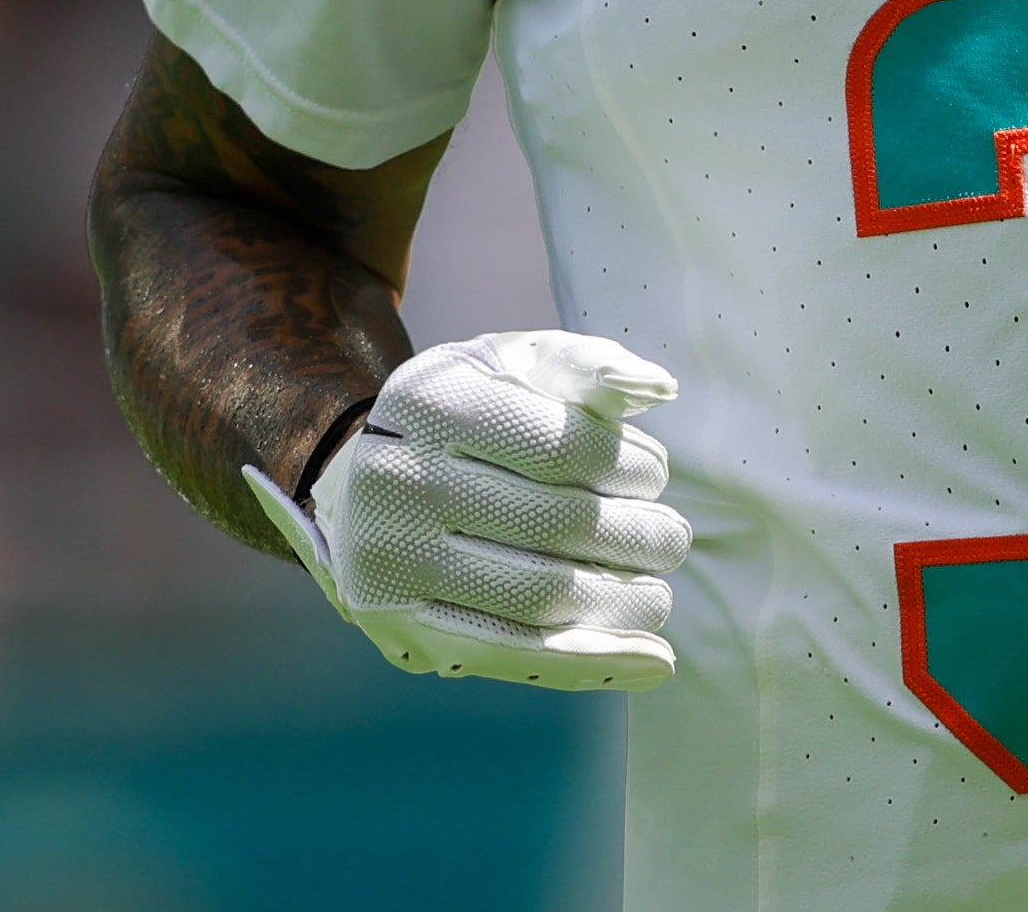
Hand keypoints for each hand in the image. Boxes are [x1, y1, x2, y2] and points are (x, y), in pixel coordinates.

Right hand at [242, 328, 690, 689]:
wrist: (356, 482)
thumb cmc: (464, 413)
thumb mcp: (512, 365)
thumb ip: (586, 364)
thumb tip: (658, 388)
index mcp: (431, 404)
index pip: (559, 446)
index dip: (627, 466)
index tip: (655, 475)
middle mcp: (398, 485)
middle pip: (551, 527)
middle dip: (634, 539)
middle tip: (671, 538)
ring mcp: (393, 567)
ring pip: (537, 600)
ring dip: (621, 604)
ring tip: (658, 593)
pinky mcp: (403, 632)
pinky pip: (514, 656)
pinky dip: (590, 663)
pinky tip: (649, 659)